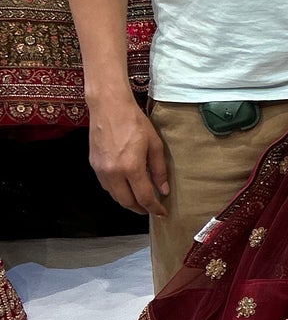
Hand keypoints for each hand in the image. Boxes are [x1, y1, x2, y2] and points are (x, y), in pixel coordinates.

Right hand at [89, 94, 168, 215]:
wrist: (109, 107)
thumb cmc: (134, 122)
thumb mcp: (154, 145)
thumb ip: (158, 170)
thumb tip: (163, 190)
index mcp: (131, 168)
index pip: (144, 197)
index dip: (154, 208)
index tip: (162, 212)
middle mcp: (113, 173)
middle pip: (127, 202)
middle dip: (140, 209)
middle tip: (151, 209)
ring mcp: (101, 170)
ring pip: (114, 196)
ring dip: (128, 201)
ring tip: (140, 200)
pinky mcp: (93, 164)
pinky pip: (106, 186)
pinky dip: (117, 191)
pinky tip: (126, 187)